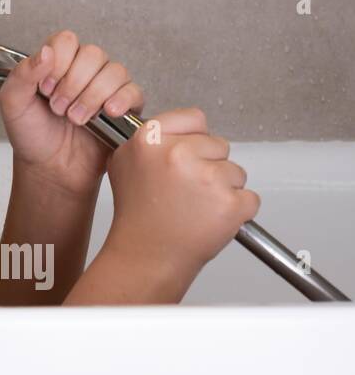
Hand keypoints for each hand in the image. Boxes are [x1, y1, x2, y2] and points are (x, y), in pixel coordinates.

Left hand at [0, 30, 144, 195]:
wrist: (49, 169)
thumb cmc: (32, 135)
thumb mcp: (13, 103)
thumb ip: (23, 74)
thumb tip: (45, 52)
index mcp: (56, 63)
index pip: (67, 40)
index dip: (59, 61)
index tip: (46, 87)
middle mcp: (83, 71)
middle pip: (93, 54)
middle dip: (74, 83)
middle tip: (58, 107)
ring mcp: (105, 88)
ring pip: (115, 71)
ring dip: (92, 96)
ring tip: (75, 118)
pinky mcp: (123, 108)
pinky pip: (134, 92)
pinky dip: (121, 100)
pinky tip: (107, 112)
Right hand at [104, 107, 259, 289]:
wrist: (147, 255)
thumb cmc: (138, 215)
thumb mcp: (125, 163)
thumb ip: (148, 140)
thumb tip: (174, 130)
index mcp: (150, 139)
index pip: (194, 118)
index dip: (195, 139)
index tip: (188, 156)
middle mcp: (178, 153)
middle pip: (218, 145)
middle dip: (209, 165)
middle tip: (187, 190)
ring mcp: (207, 177)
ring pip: (236, 171)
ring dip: (223, 188)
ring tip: (196, 206)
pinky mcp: (230, 203)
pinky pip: (249, 198)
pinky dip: (237, 210)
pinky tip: (211, 218)